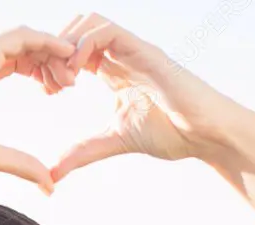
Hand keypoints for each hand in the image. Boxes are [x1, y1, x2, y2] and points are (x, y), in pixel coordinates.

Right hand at [0, 26, 78, 194]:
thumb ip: (20, 164)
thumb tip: (49, 185)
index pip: (18, 63)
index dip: (41, 72)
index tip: (58, 90)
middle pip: (26, 49)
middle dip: (52, 62)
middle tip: (71, 83)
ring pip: (28, 40)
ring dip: (53, 52)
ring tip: (71, 73)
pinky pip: (22, 35)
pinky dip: (45, 40)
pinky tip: (65, 52)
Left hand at [46, 13, 254, 182]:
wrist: (206, 135)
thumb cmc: (171, 133)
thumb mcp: (115, 141)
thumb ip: (84, 152)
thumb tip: (53, 173)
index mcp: (112, 70)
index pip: (73, 49)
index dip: (53, 64)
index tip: (48, 91)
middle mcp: (121, 54)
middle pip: (75, 28)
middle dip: (55, 51)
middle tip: (52, 85)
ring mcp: (133, 49)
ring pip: (88, 21)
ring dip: (67, 46)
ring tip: (64, 80)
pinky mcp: (144, 51)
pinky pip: (107, 30)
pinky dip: (83, 45)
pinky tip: (77, 74)